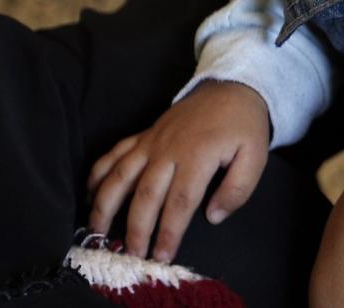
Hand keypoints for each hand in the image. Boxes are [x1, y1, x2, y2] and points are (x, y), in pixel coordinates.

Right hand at [87, 80, 270, 261]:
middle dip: (136, 228)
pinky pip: (113, 154)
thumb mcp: (255, 157)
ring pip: (120, 175)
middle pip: (146, 195)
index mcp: (197, 157)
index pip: (180, 202)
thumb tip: (213, 217)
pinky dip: (97, 174)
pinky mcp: (142, 136)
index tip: (162, 256)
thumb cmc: (243, 127)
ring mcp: (151, 142)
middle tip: (132, 254)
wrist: (229, 88)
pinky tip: (88, 194)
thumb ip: (238, 189)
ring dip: (105, 204)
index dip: (169, 232)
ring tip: (96, 230)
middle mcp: (168, 150)